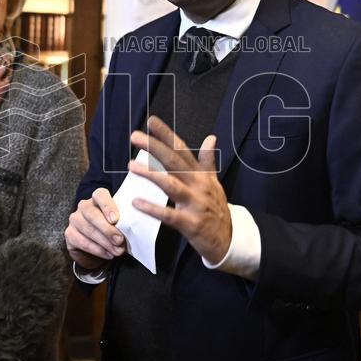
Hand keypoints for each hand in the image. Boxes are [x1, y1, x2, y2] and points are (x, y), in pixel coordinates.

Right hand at [65, 187, 126, 269]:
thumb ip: (122, 223)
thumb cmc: (112, 230)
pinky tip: (108, 255)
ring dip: (105, 242)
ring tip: (117, 251)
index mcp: (97, 199)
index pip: (100, 195)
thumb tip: (130, 230)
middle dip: (107, 229)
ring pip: (88, 230)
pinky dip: (97, 250)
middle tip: (119, 240)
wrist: (97, 247)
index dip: (107, 206)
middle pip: (92, 214)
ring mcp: (75, 219)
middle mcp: (84, 206)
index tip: (115, 219)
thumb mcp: (119, 224)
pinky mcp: (69, 234)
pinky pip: (83, 242)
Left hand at [128, 116, 231, 263]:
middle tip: (135, 136)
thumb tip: (211, 137)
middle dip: (155, 147)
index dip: (167, 135)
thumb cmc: (216, 208)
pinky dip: (153, 209)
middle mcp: (198, 185)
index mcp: (200, 175)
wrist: (229, 239)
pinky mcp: (190, 223)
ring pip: (171, 185)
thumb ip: (208, 161)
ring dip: (151, 174)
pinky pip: (169, 215)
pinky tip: (137, 202)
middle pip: (175, 162)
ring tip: (131, 166)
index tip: (152, 121)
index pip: (182, 150)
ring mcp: (195, 204)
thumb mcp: (214, 183)